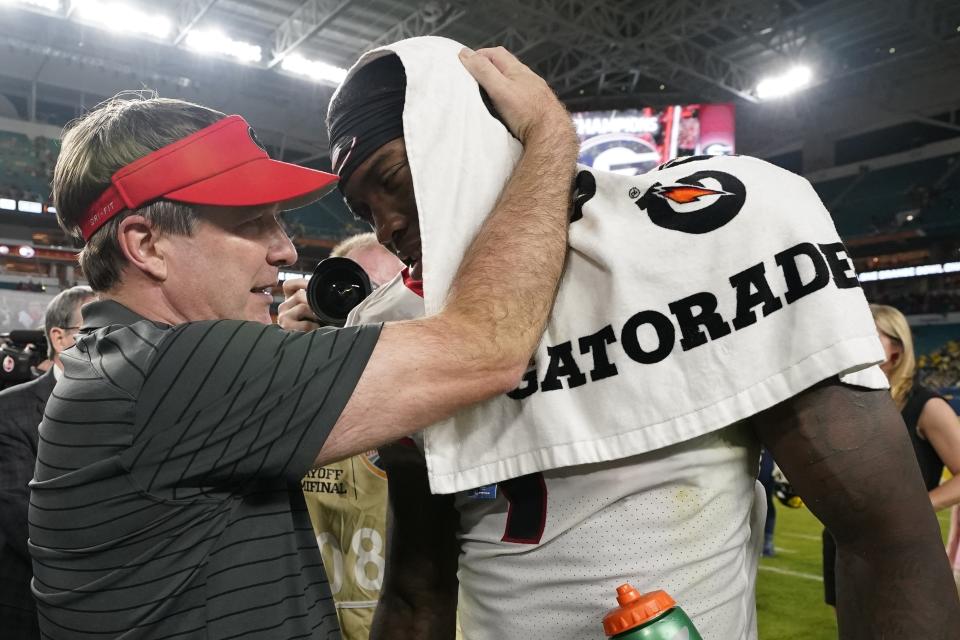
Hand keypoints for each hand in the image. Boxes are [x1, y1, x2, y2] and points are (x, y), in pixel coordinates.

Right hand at [278, 278, 319, 331]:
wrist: (309, 348)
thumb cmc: (316, 327)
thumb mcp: (314, 310)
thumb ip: (314, 299)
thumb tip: (324, 286)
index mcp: (290, 300)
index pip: (289, 285)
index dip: (301, 282)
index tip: (314, 285)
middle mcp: (284, 307)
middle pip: (300, 294)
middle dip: (315, 301)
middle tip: (323, 312)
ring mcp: (283, 316)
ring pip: (303, 307)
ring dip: (316, 315)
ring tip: (318, 322)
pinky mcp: (285, 325)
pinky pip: (305, 322)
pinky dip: (314, 327)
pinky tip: (313, 330)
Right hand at [459, 46, 576, 148]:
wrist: (551, 135)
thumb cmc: (528, 112)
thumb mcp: (499, 89)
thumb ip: (483, 71)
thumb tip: (466, 54)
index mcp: (519, 71)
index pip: (496, 53)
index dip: (480, 54)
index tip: (466, 62)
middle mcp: (530, 79)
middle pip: (507, 65)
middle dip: (490, 66)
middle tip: (476, 74)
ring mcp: (536, 93)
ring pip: (516, 81)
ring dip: (502, 82)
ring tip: (490, 91)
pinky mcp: (540, 108)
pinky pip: (523, 97)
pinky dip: (512, 97)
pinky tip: (509, 107)